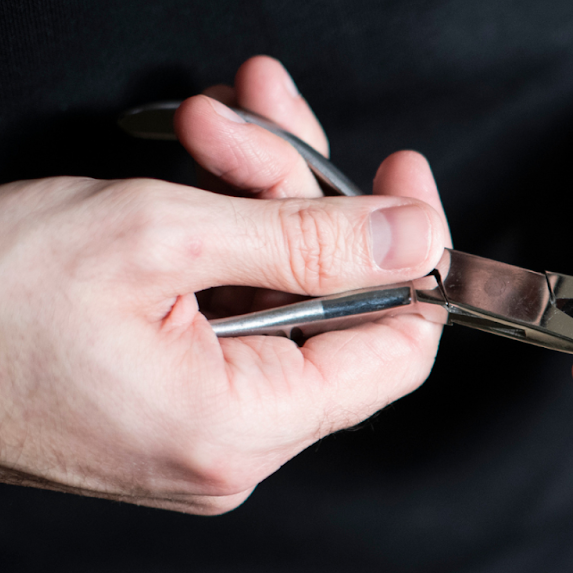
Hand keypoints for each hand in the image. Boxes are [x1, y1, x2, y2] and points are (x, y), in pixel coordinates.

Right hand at [0, 56, 450, 512]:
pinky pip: (228, 322)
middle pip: (332, 313)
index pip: (396, 351)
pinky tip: (188, 183)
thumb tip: (416, 238)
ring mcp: (194, 439)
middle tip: (252, 119)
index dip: (412, 255)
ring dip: (255, 205)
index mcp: (241, 427)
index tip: (404, 180)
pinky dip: (218, 247)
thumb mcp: (157, 235)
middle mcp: (230, 452)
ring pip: (278, 304)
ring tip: (204, 130)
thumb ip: (307, 240)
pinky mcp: (160, 414)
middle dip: (301, 198)